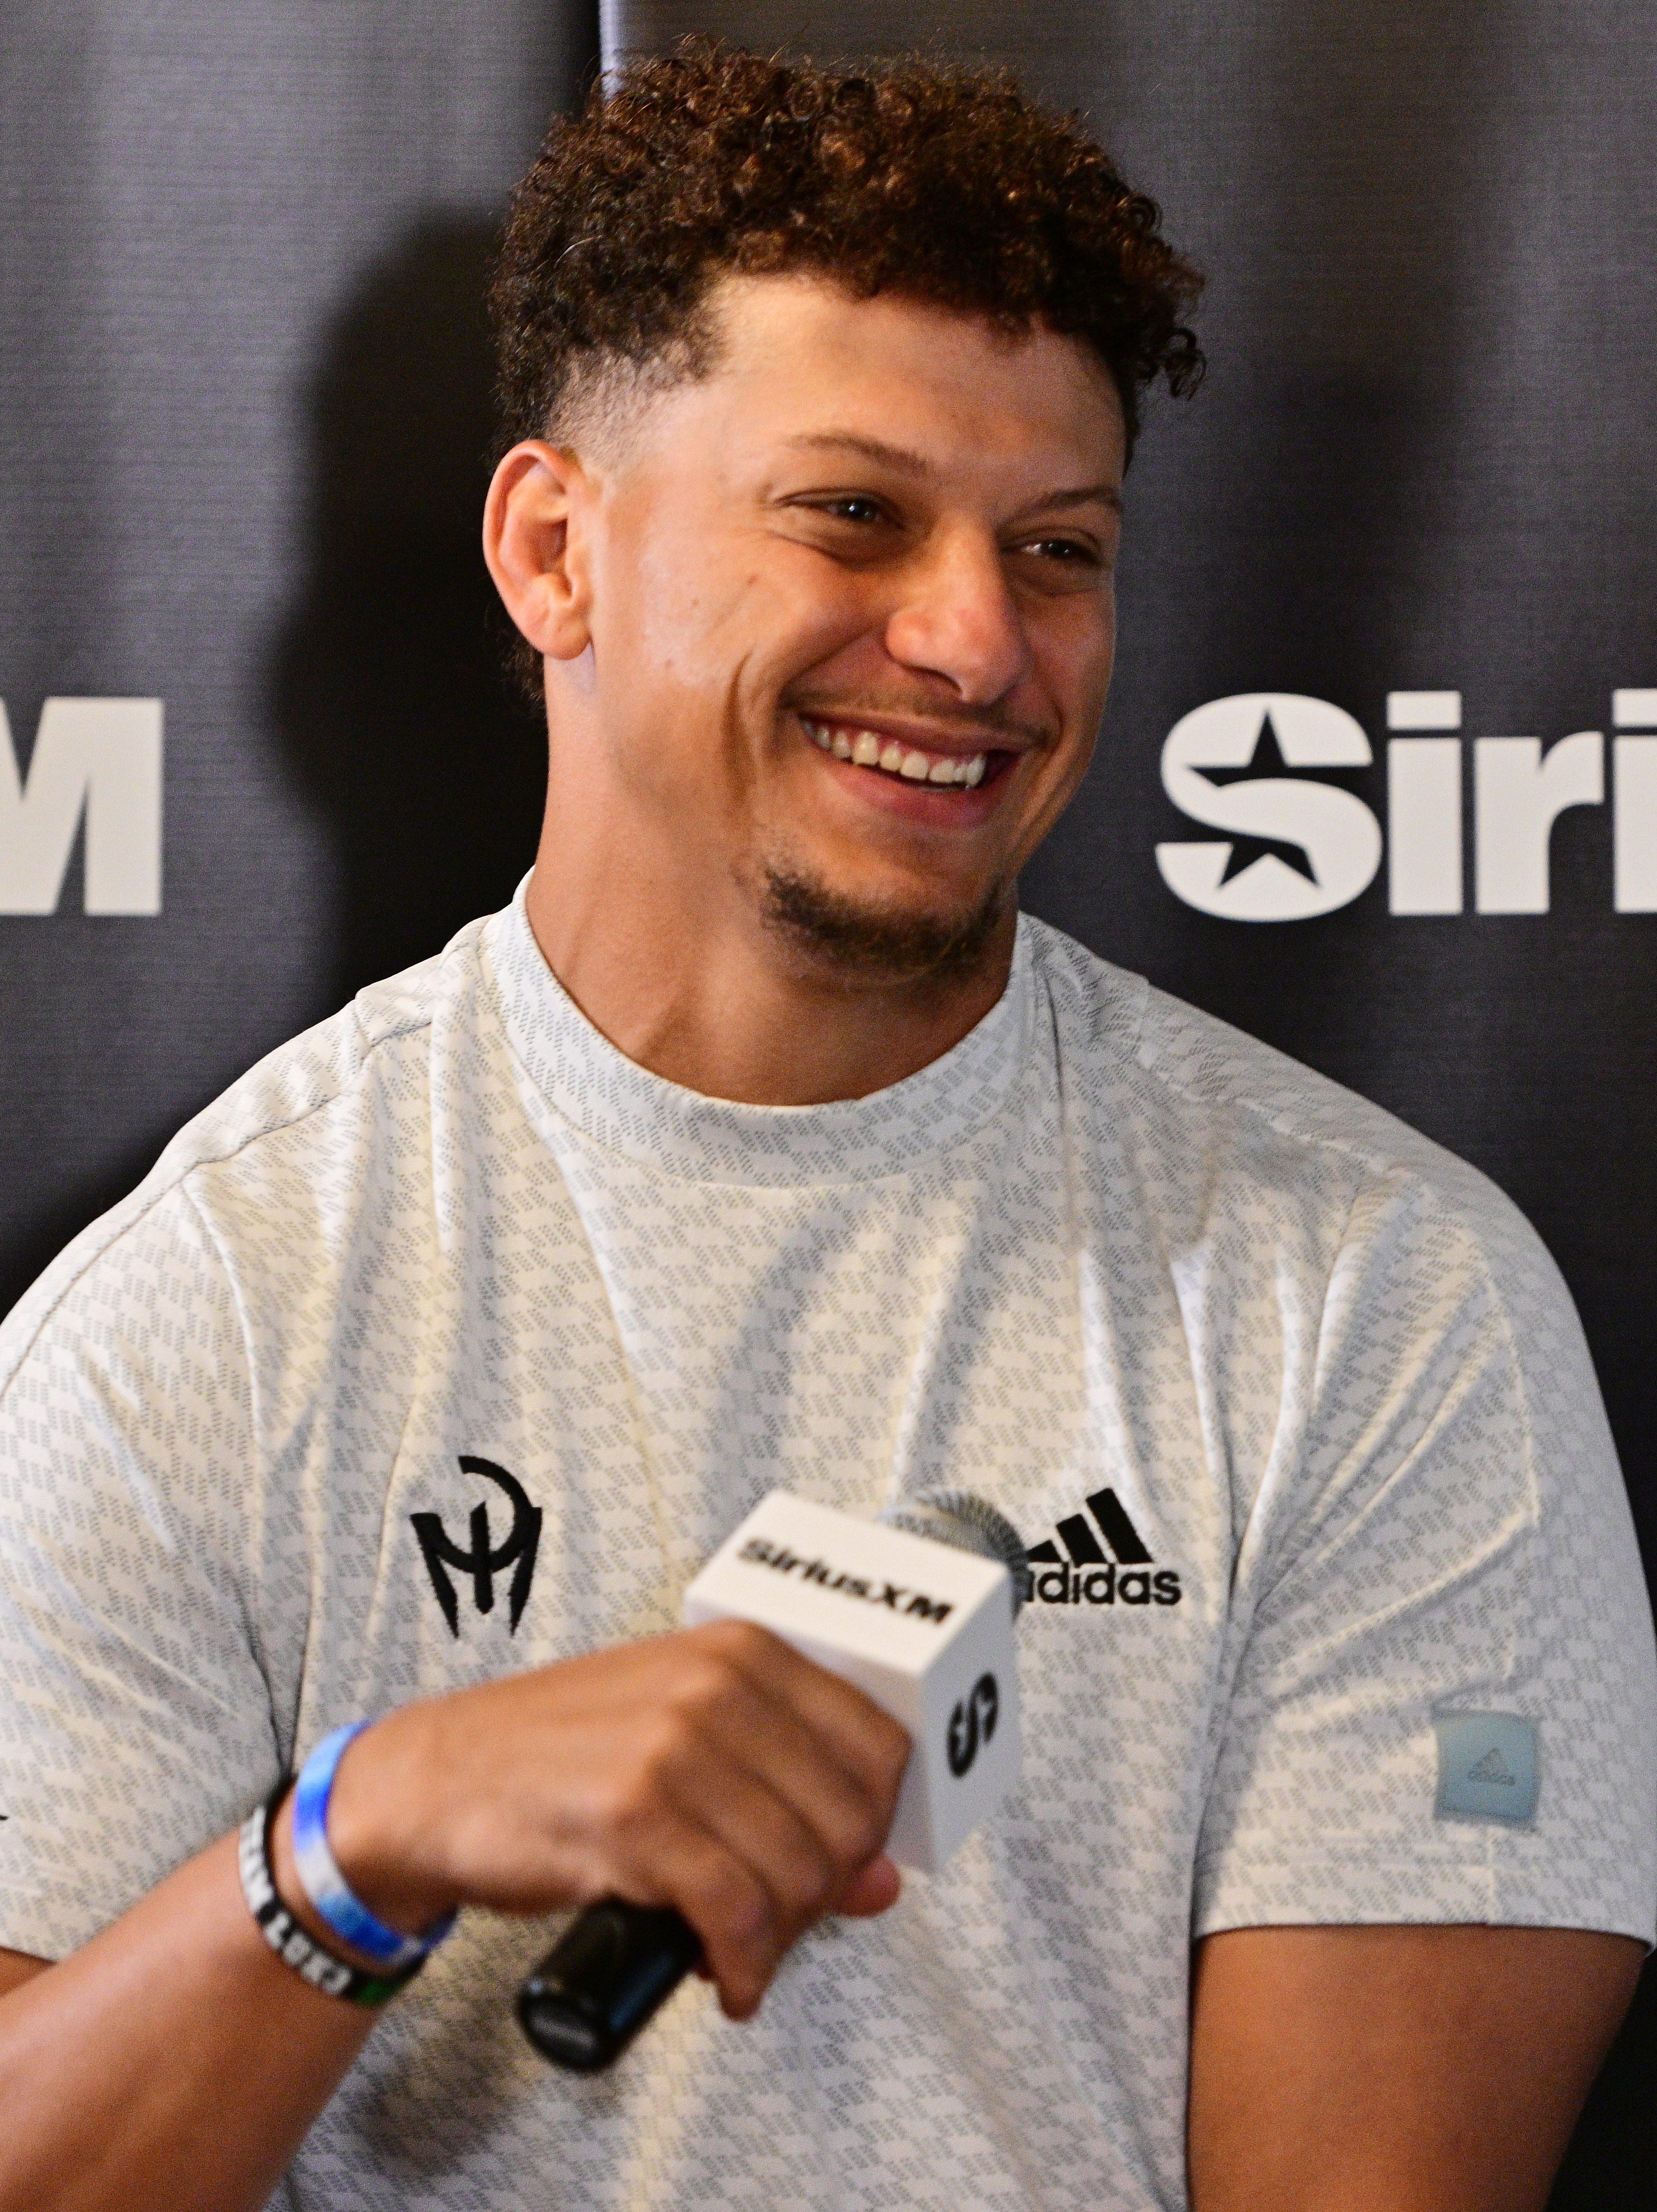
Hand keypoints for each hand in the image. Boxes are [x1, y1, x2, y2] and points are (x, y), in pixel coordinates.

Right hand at [285, 1623, 909, 2018]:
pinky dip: (742, 1967)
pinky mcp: (633, 1816)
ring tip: (738, 1949)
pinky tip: (723, 1979)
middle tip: (777, 1923)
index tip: (839, 1867)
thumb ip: (790, 1801)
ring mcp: (675, 1747)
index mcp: (744, 1652)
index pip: (880, 1747)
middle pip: (848, 1821)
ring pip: (798, 1873)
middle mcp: (719, 1686)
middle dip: (823, 1895)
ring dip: (779, 1940)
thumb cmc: (565, 1762)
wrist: (438, 1781)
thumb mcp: (689, 1749)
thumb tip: (885, 1883)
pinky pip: (736, 1914)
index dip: (872, 1827)